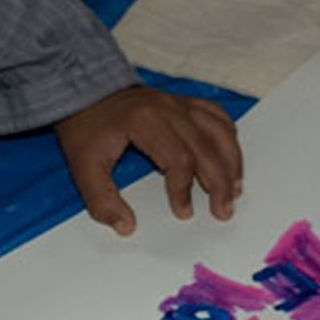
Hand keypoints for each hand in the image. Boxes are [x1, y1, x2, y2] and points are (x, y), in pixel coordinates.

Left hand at [54, 86, 241, 235]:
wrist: (84, 93)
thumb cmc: (86, 129)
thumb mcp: (83, 167)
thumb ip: (102, 199)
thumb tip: (126, 227)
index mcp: (146, 121)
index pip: (180, 158)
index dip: (184, 189)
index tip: (182, 212)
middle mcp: (169, 108)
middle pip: (208, 147)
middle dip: (219, 182)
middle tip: (224, 211)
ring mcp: (179, 103)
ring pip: (219, 131)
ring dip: (231, 161)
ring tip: (235, 189)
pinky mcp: (183, 102)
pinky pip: (217, 115)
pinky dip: (228, 137)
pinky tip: (230, 157)